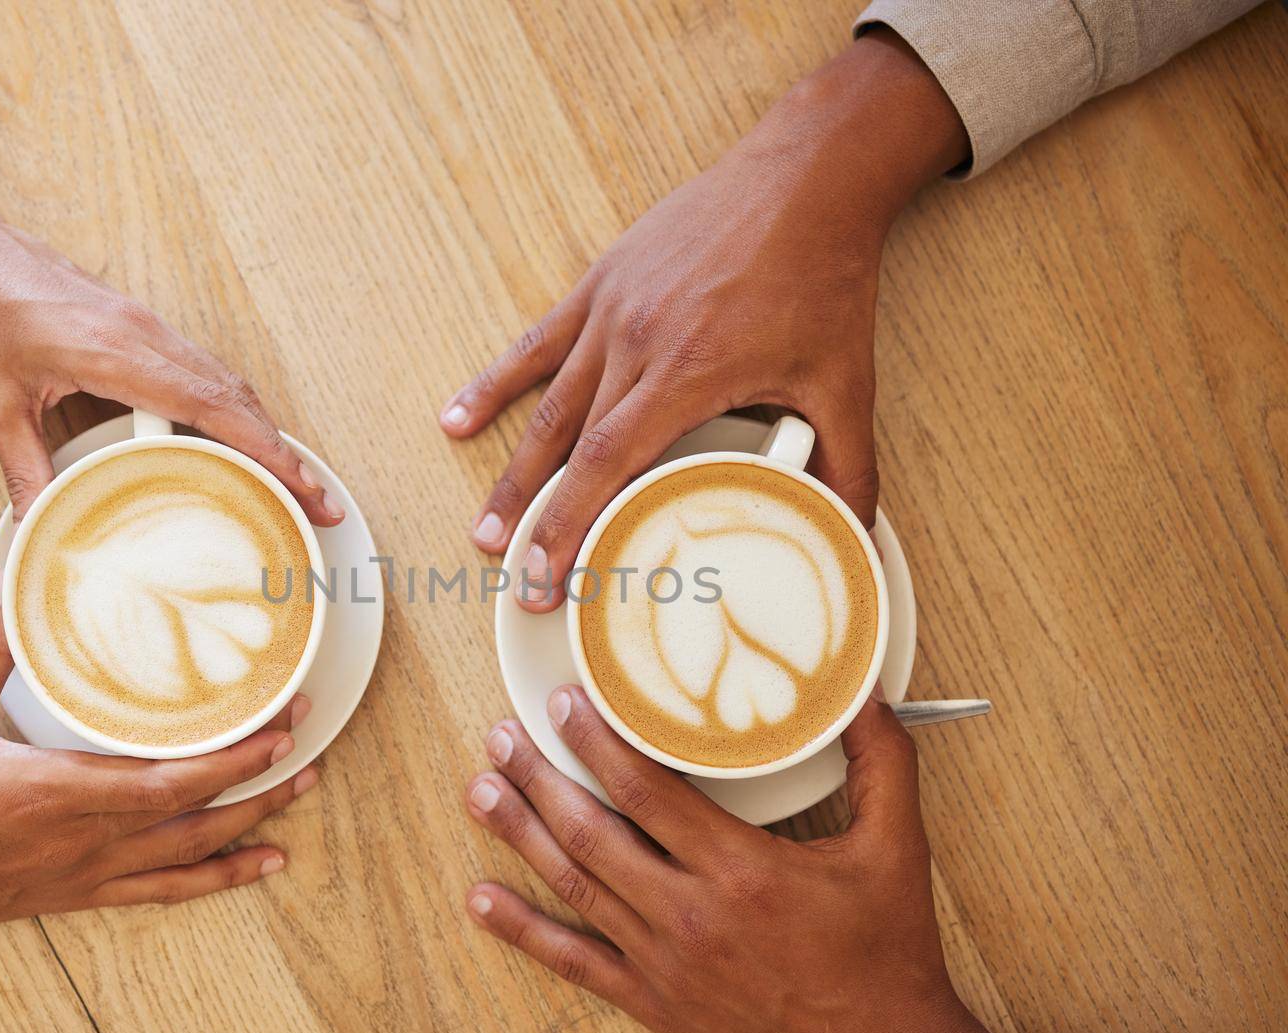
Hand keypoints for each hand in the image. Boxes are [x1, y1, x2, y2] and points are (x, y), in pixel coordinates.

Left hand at [0, 216, 345, 523]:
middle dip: (285, 452)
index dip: (266, 451)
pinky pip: (204, 369)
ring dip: (265, 430)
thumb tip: (37, 532)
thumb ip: (24, 473)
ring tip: (294, 481)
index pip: (214, 407)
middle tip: (319, 501)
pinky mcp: (141, 324)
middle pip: (238, 397)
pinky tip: (241, 439)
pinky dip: (234, 408)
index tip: (302, 486)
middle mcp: (146, 334)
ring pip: (227, 381)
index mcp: (117, 351)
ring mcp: (148, 324)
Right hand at [0, 605, 318, 941]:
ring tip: (304, 791)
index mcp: (59, 791)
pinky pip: (165, 891)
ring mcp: (88, 872)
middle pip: (198, 816)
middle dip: (262, 780)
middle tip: (310, 743)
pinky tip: (259, 866)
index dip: (234, 759)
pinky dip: (219, 880)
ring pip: (192, 856)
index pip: (171, 781)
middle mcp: (87, 838)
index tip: (280, 728)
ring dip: (254, 825)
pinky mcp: (81, 894)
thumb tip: (14, 594)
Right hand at [440, 32, 965, 610]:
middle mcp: (637, 343)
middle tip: (514, 581)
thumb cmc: (822, 277)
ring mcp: (611, 311)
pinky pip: (536, 342)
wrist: (805, 178)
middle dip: (536, 521)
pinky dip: (493, 385)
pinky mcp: (600, 283)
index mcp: (689, 372)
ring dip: (512, 473)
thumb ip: (849, 464)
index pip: (611, 464)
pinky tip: (454, 420)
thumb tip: (850, 530)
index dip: (574, 527)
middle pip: (567, 448)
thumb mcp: (845, 381)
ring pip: (545, 406)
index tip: (553, 579)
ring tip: (485, 530)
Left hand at [462, 688, 1021, 1032]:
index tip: (562, 704)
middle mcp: (691, 914)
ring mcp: (665, 963)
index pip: (646, 789)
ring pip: (575, 886)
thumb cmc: (889, 958)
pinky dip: (524, 931)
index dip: (596, 741)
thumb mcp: (898, 849)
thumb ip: (881, 763)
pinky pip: (575, 962)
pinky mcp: (656, 1005)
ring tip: (481, 791)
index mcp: (742, 870)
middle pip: (592, 832)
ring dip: (521, 836)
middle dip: (539, 778)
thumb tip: (863, 692)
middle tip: (501, 736)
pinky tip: (482, 901)